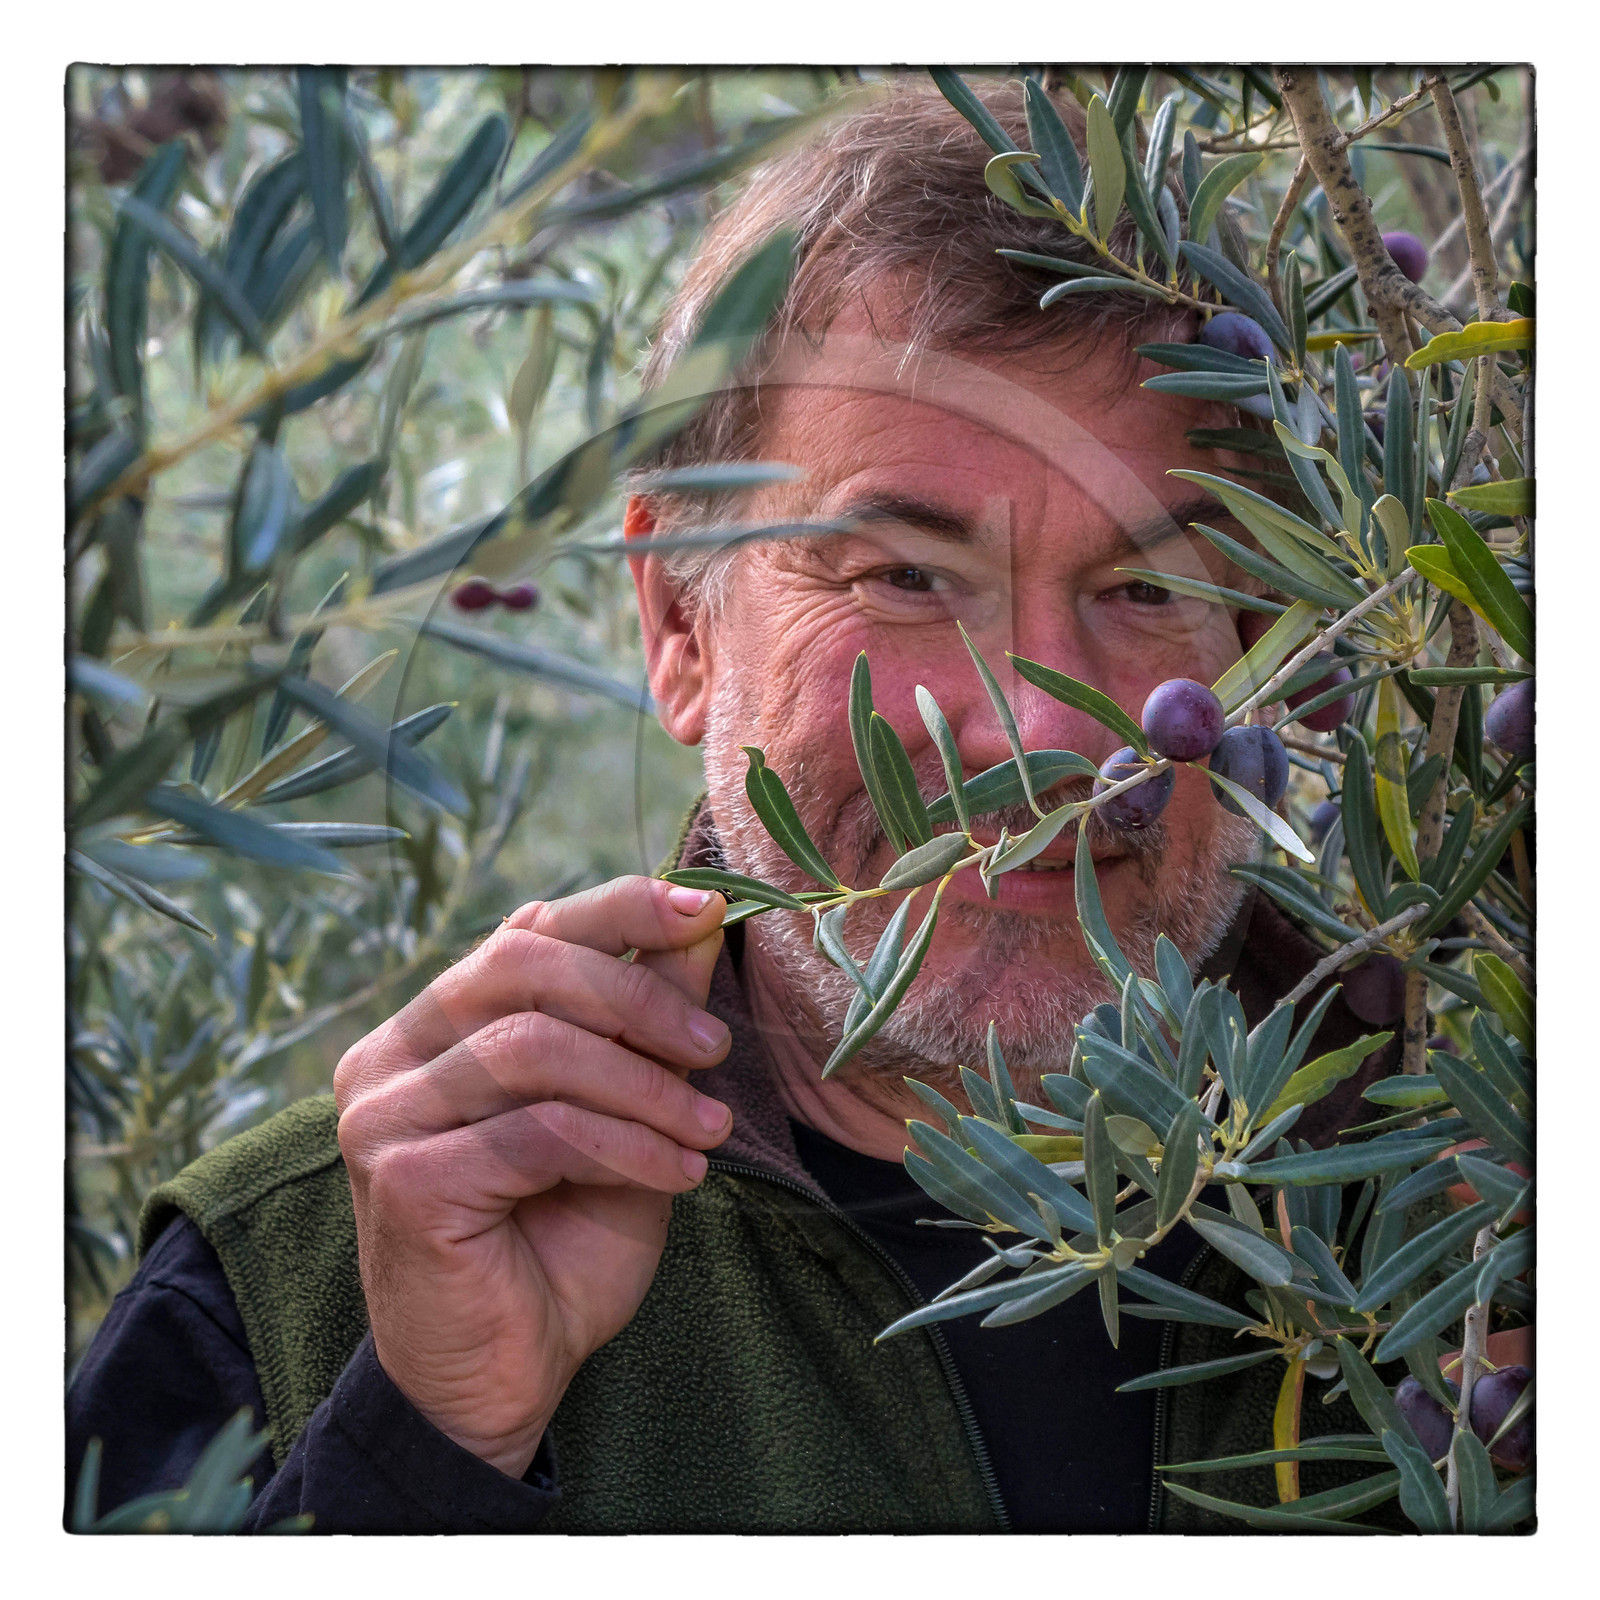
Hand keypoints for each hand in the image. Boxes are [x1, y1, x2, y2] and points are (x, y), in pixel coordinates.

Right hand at [334, 877, 731, 1477]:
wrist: (504, 1380)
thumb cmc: (559, 1244)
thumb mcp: (623, 1113)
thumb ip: (645, 1021)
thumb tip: (698, 919)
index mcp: (435, 1027)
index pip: (524, 934)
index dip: (616, 908)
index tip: (703, 906)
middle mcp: (392, 1056)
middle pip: (523, 968)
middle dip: (640, 996)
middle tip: (714, 1046)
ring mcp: (385, 1113)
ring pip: (536, 1047)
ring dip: (645, 1085)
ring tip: (708, 1127)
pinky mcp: (404, 1175)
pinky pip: (540, 1129)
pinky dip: (628, 1145)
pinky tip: (679, 1173)